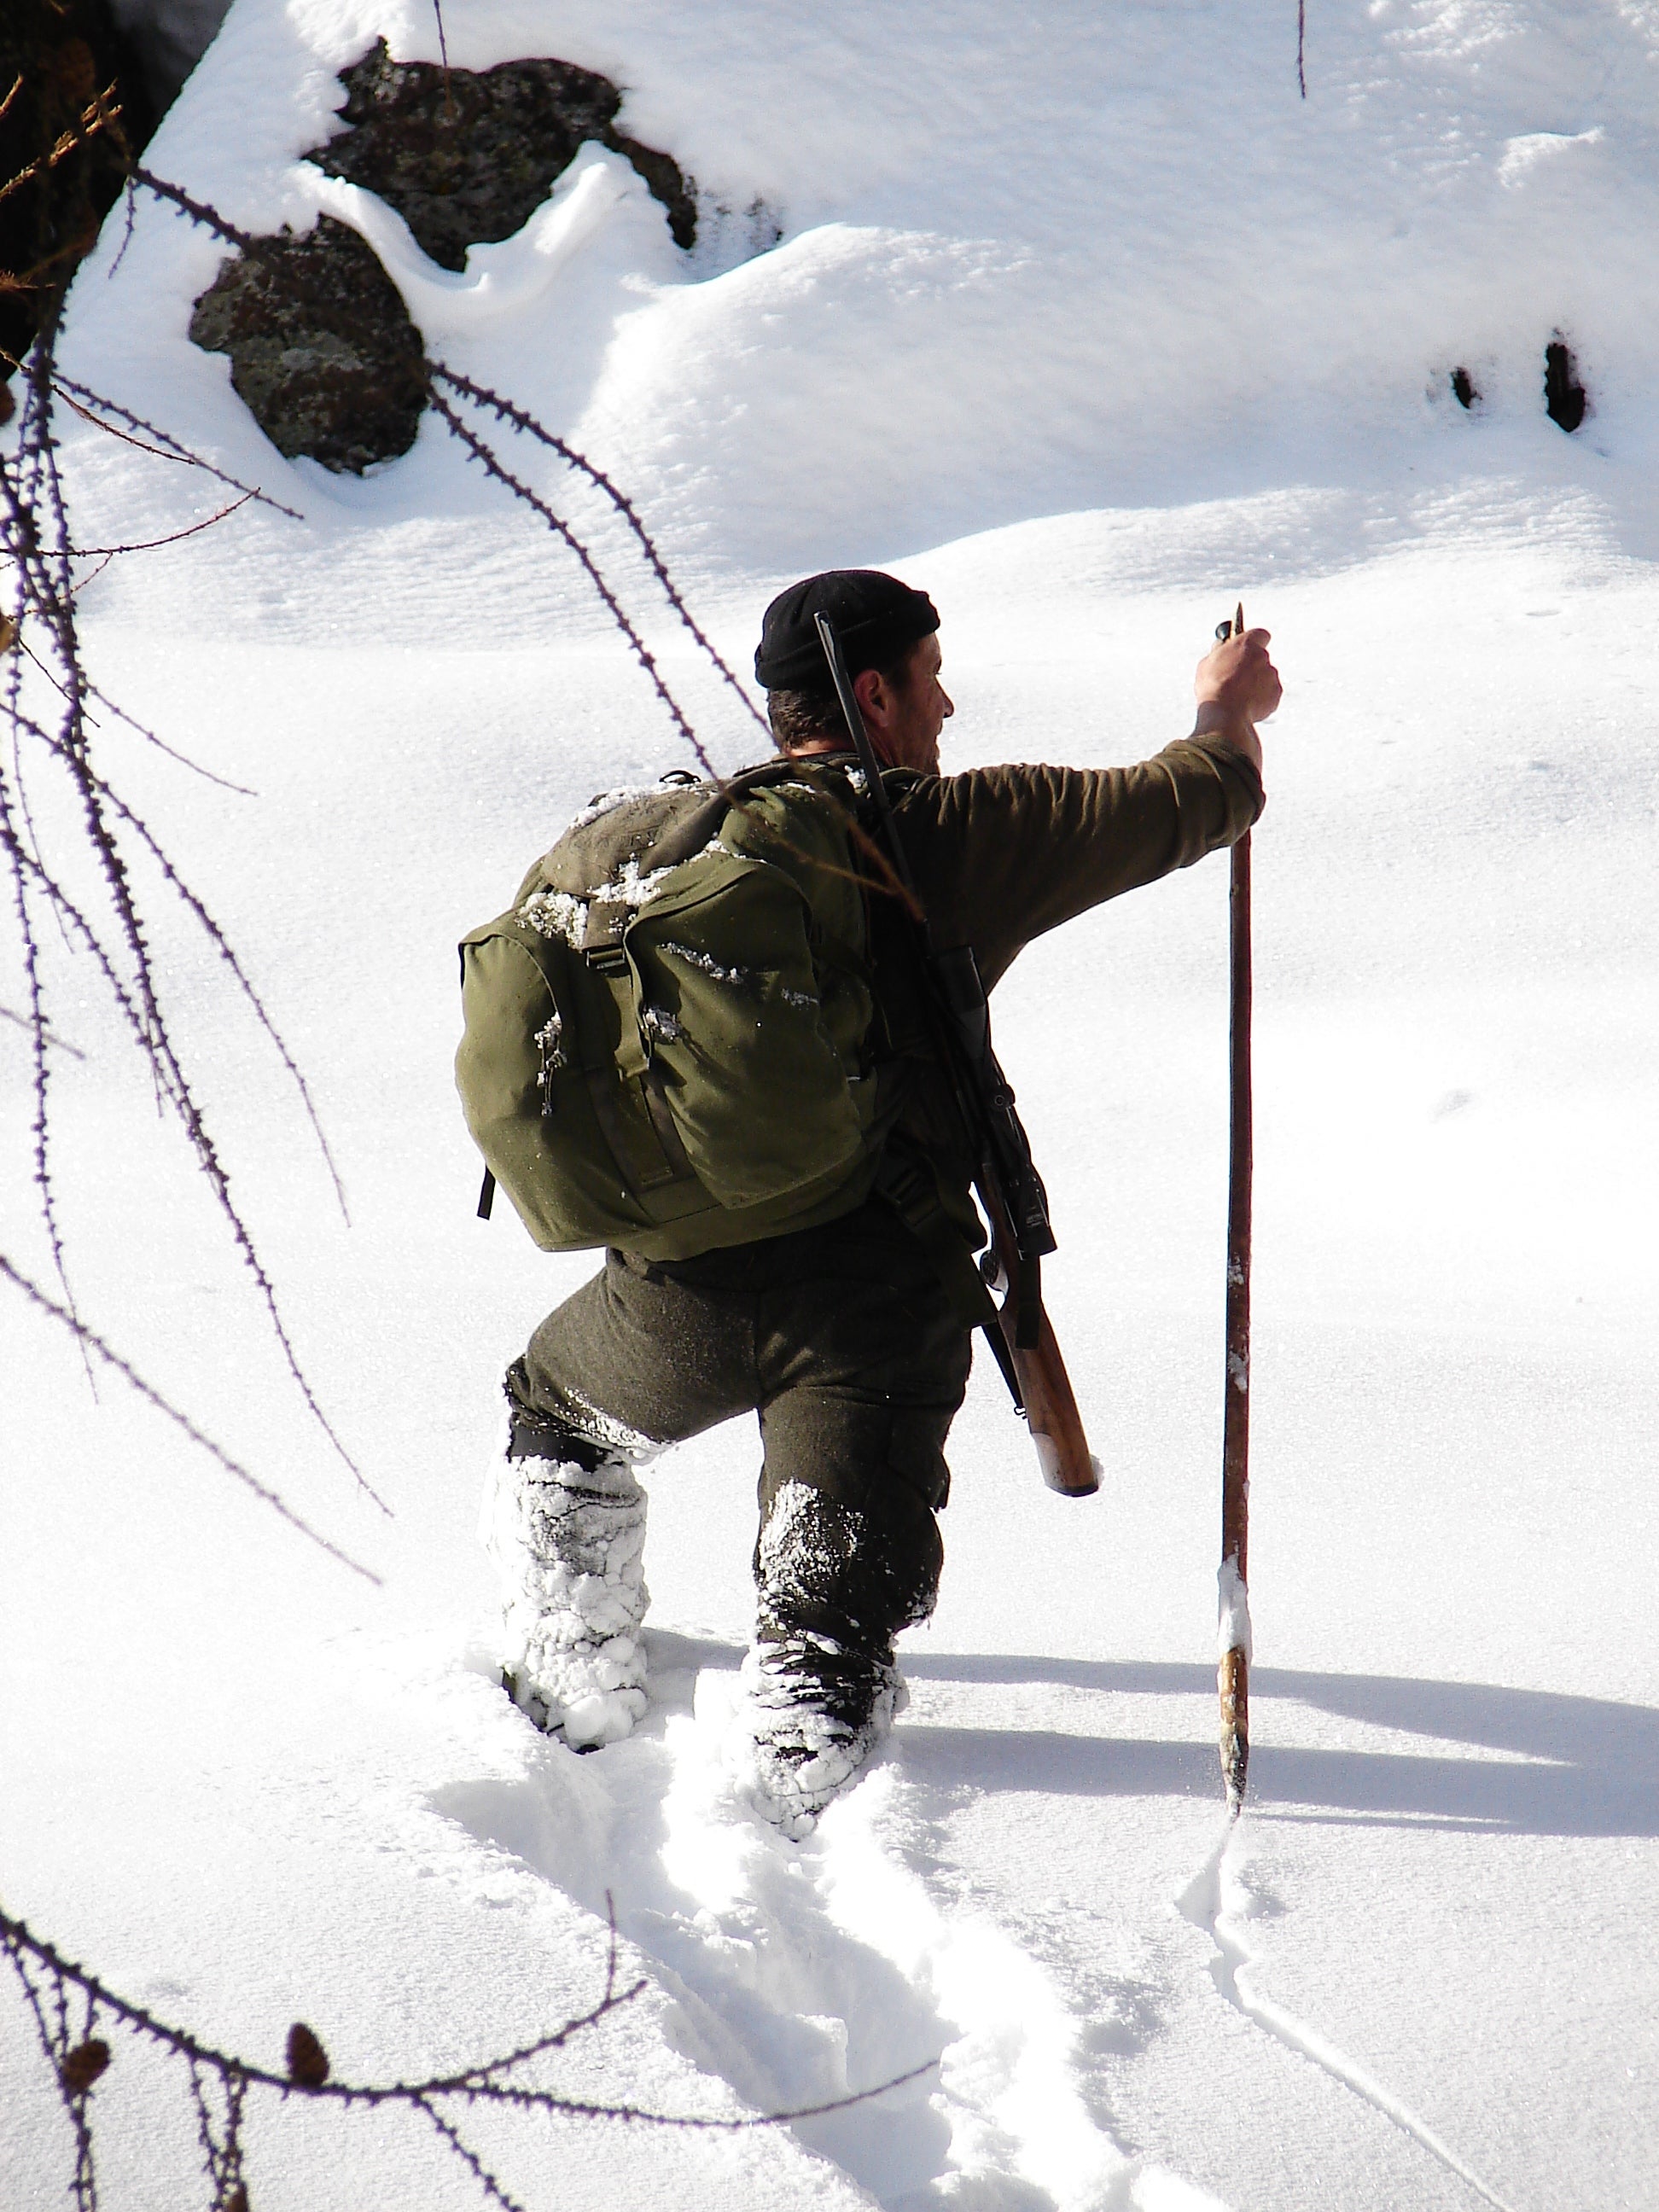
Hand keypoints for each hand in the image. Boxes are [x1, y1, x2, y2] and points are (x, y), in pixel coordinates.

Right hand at [1193, 626, 1279, 774]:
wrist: (1225, 714)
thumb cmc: (1213, 687)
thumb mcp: (1207, 663)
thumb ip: (1218, 652)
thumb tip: (1221, 647)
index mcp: (1247, 643)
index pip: (1260, 634)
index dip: (1253, 641)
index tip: (1245, 648)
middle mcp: (1263, 656)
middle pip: (1261, 658)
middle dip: (1251, 666)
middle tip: (1236, 677)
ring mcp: (1272, 676)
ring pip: (1265, 677)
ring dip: (1256, 683)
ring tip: (1238, 696)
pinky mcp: (1276, 694)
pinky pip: (1270, 694)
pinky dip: (1261, 699)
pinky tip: (1246, 705)